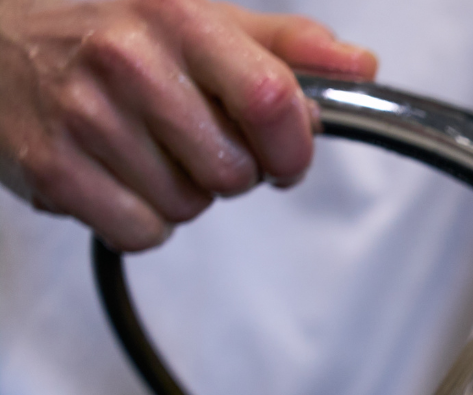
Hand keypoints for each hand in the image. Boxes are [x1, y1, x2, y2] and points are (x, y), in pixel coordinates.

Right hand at [0, 0, 376, 250]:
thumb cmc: (98, 23)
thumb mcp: (193, 13)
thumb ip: (282, 45)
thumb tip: (358, 67)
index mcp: (176, 17)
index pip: (274, 102)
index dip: (295, 146)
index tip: (286, 153)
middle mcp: (127, 62)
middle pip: (236, 172)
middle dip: (231, 170)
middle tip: (195, 142)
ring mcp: (84, 116)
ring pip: (190, 207)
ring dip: (181, 193)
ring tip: (144, 148)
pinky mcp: (51, 169)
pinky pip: (141, 232)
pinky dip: (139, 219)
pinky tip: (115, 175)